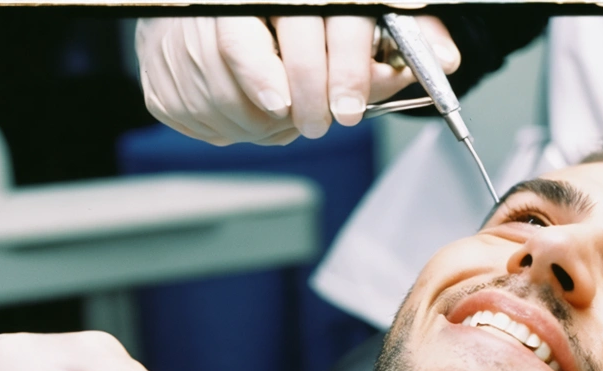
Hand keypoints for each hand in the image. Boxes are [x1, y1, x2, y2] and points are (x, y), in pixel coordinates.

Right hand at [136, 15, 459, 145]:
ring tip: (283, 116)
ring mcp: (181, 39)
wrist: (204, 9)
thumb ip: (398, 36)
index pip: (310, 28)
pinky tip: (247, 113)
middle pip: (275, 75)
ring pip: (233, 104)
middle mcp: (230, 9)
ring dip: (267, 125)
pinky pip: (195, 116)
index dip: (336, 73)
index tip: (345, 110)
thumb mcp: (349, 16)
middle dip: (307, 110)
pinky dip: (228, 127)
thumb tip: (446, 58)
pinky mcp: (156, 71)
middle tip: (319, 123)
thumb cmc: (292, 18)